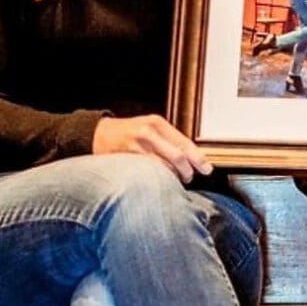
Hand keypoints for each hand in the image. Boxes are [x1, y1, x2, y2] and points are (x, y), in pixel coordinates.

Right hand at [92, 114, 212, 182]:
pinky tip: (159, 182)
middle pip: (177, 156)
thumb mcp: (150, 130)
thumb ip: (169, 141)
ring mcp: (138, 145)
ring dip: (173, 177)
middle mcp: (149, 132)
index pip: (184, 142)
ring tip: (173, 180)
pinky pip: (149, 173)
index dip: (198, 158)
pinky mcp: (127, 159)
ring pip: (164, 167)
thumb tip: (192, 159)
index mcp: (158, 123)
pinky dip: (158, 179)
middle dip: (187, 171)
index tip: (207, 169)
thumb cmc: (129, 134)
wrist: (99, 134)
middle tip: (188, 178)